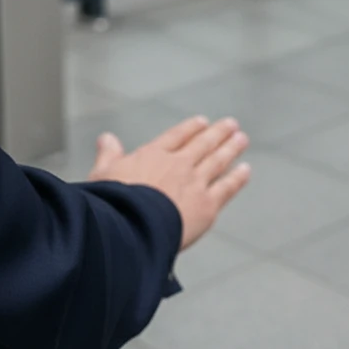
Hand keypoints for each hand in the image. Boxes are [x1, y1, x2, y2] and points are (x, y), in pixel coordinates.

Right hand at [87, 117, 250, 250]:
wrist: (131, 227)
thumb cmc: (111, 203)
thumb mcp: (102, 173)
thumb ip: (108, 154)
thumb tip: (106, 138)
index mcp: (152, 155)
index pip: (176, 136)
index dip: (190, 129)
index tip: (202, 122)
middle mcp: (177, 165)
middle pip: (202, 144)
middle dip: (218, 133)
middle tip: (231, 124)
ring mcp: (195, 183)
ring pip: (217, 161)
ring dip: (231, 148)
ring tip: (242, 138)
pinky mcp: (207, 206)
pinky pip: (226, 187)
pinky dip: (237, 178)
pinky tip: (246, 170)